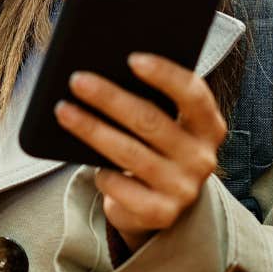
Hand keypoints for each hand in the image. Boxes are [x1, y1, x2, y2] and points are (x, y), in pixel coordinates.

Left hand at [54, 52, 226, 250]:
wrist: (158, 205)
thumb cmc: (153, 149)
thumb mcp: (161, 125)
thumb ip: (148, 100)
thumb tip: (104, 70)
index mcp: (209, 127)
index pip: (193, 94)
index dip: (165, 74)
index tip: (131, 58)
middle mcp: (202, 158)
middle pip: (151, 121)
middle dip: (110, 98)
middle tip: (77, 80)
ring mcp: (183, 188)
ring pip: (129, 153)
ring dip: (92, 129)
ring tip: (63, 110)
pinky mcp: (161, 213)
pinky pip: (121, 186)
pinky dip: (102, 173)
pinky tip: (87, 163)